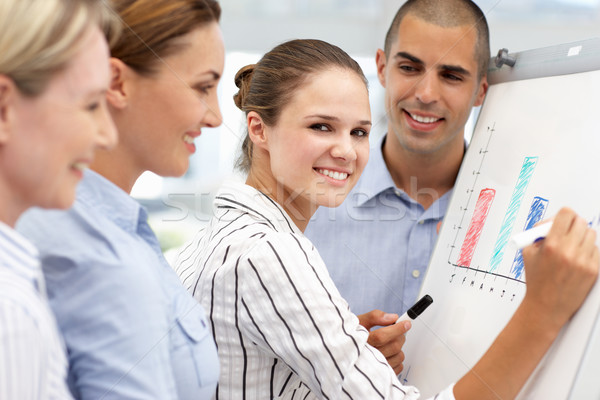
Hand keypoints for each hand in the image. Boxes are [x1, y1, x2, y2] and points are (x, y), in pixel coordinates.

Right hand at [357, 309, 409, 373]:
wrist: (346, 353)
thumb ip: (374, 317)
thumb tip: (392, 317)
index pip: (382, 336)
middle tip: (398, 331)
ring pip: (399, 356)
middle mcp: (369, 358)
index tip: (406, 323)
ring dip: (399, 347)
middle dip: (400, 335)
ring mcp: (376, 368)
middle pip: (394, 346)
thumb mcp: (358, 323)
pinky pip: (399, 366)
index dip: (397, 329)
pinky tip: (389, 353)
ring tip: (389, 343)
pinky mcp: (383, 375)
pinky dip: (397, 358)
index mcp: (362, 343)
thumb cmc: (352, 338)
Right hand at [521, 207, 598, 328]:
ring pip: (591, 235)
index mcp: (551, 245)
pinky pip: (596, 250)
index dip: (564, 216)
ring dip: (582, 238)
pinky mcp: (593, 270)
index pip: (566, 214)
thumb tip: (552, 222)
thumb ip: (539, 234)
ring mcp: (583, 261)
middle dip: (573, 226)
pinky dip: (588, 252)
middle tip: (568, 232)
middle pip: (581, 222)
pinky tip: (578, 259)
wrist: (546, 306)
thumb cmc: (537, 281)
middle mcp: (568, 251)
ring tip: (572, 248)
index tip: (563, 220)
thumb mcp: (528, 253)